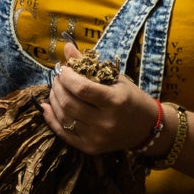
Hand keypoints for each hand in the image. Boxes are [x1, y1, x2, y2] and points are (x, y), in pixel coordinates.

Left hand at [39, 42, 161, 155]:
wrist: (145, 127)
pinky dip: (52, 118)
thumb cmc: (130, 98)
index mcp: (115, 101)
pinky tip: (48, 107)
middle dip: (58, 87)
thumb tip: (67, 46)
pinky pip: (63, 133)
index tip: (64, 69)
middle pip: (69, 103)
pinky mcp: (90, 147)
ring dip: (54, 100)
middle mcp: (105, 122)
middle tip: (58, 78)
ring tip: (56, 89)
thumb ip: (89, 64)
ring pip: (64, 117)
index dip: (67, 77)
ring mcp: (97, 137)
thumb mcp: (115, 78)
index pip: (81, 88)